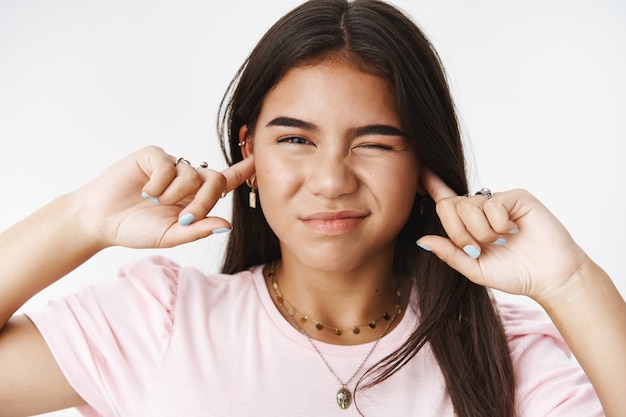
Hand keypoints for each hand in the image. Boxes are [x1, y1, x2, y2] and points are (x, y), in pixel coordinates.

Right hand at [75, 146, 253, 248]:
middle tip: (184, 217)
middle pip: (215, 180)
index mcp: (195, 198)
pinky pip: (169, 165)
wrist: (101, 220)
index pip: (225, 182)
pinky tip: (145, 191)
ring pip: (193, 173)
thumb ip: (198, 229)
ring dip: (175, 195)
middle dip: (204, 201)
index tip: (258, 159)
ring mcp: (171, 166)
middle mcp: (187, 179)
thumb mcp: (170, 235)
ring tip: (155, 203)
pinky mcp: (153, 156)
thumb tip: (226, 224)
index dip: (243, 171)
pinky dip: (159, 183)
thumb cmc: (136, 228)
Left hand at [417, 166, 589, 300]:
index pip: (444, 200)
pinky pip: (492, 204)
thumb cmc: (515, 273)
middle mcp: (480, 210)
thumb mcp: (475, 269)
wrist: (550, 277)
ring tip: (501, 241)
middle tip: (477, 249)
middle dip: (457, 232)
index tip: (420, 169)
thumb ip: (449, 255)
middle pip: (449, 205)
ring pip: (468, 206)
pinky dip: (498, 224)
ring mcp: (497, 202)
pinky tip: (513, 230)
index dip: (431, 184)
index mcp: (467, 225)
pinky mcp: (516, 197)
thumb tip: (422, 240)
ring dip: (481, 231)